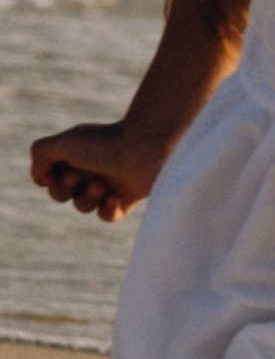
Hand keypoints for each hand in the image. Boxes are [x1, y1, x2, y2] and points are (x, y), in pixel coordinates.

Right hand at [29, 120, 168, 222]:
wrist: (150, 146)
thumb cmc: (106, 142)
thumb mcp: (64, 142)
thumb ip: (40, 154)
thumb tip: (43, 178)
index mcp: (73, 153)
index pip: (47, 177)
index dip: (46, 179)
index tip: (55, 170)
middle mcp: (89, 167)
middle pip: (60, 195)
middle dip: (63, 191)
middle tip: (78, 177)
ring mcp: (108, 183)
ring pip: (82, 206)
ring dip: (86, 199)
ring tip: (101, 186)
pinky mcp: (127, 197)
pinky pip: (108, 216)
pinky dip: (108, 211)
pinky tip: (116, 198)